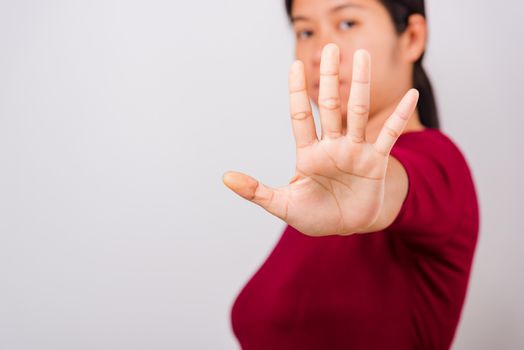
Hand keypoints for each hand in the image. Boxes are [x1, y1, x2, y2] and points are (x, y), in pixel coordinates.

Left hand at [222, 43, 418, 236]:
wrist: (347, 228)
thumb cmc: (314, 216)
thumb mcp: (282, 205)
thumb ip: (256, 191)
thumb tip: (226, 177)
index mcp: (308, 154)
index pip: (300, 116)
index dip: (297, 91)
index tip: (294, 64)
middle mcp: (332, 146)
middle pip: (329, 106)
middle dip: (328, 78)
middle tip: (330, 48)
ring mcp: (355, 151)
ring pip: (358, 112)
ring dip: (360, 85)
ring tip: (362, 55)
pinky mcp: (376, 162)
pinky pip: (390, 135)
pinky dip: (400, 116)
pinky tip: (410, 94)